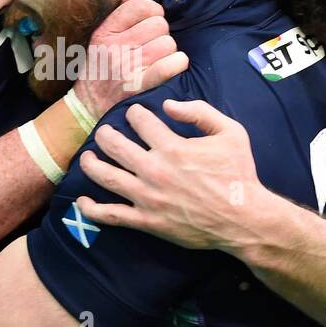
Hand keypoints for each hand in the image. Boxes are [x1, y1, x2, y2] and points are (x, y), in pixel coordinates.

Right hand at [75, 0, 188, 119]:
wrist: (87, 107)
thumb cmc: (99, 70)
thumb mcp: (100, 38)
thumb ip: (119, 15)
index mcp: (105, 32)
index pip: (140, 6)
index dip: (153, 11)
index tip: (151, 21)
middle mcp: (115, 48)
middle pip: (159, 24)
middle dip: (161, 33)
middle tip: (153, 45)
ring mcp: (127, 67)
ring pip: (168, 43)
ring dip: (169, 51)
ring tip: (159, 59)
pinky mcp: (140, 86)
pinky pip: (171, 64)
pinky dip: (177, 64)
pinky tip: (173, 66)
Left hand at [75, 98, 261, 250]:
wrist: (243, 218)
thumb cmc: (238, 174)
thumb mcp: (230, 132)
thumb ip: (199, 112)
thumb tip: (168, 105)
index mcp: (172, 147)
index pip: (140, 120)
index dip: (135, 113)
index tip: (135, 114)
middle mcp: (154, 170)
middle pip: (114, 145)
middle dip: (105, 134)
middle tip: (105, 132)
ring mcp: (147, 197)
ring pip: (106, 177)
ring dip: (91, 164)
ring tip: (87, 157)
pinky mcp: (146, 221)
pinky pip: (111, 215)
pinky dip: (92, 209)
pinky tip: (82, 201)